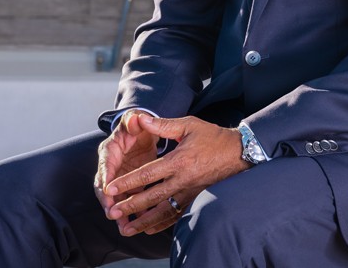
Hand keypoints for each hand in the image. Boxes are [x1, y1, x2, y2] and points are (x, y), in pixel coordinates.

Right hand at [94, 110, 158, 223]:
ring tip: (124, 227)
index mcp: (109, 150)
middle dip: (108, 201)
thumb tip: (135, 118)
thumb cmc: (137, 123)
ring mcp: (119, 177)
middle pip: (104, 186)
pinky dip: (131, 212)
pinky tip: (138, 225)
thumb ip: (133, 120)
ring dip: (118, 212)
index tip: (107, 190)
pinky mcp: (130, 185)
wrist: (144, 131)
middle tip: (112, 214)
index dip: (106, 177)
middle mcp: (110, 166)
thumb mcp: (135, 119)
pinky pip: (128, 200)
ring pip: (115, 198)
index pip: (105, 164)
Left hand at [105, 114, 249, 235]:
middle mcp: (182, 180)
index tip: (110, 189)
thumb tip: (141, 118)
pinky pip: (176, 215)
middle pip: (151, 197)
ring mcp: (189, 192)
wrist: (237, 152)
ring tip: (127, 229)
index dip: (127, 182)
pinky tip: (149, 229)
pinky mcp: (195, 199)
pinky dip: (161, 224)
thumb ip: (163, 125)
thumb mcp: (188, 125)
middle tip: (112, 213)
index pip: (147, 174)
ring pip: (163, 211)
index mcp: (178, 160)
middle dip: (130, 206)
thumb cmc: (212, 137)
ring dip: (144, 221)